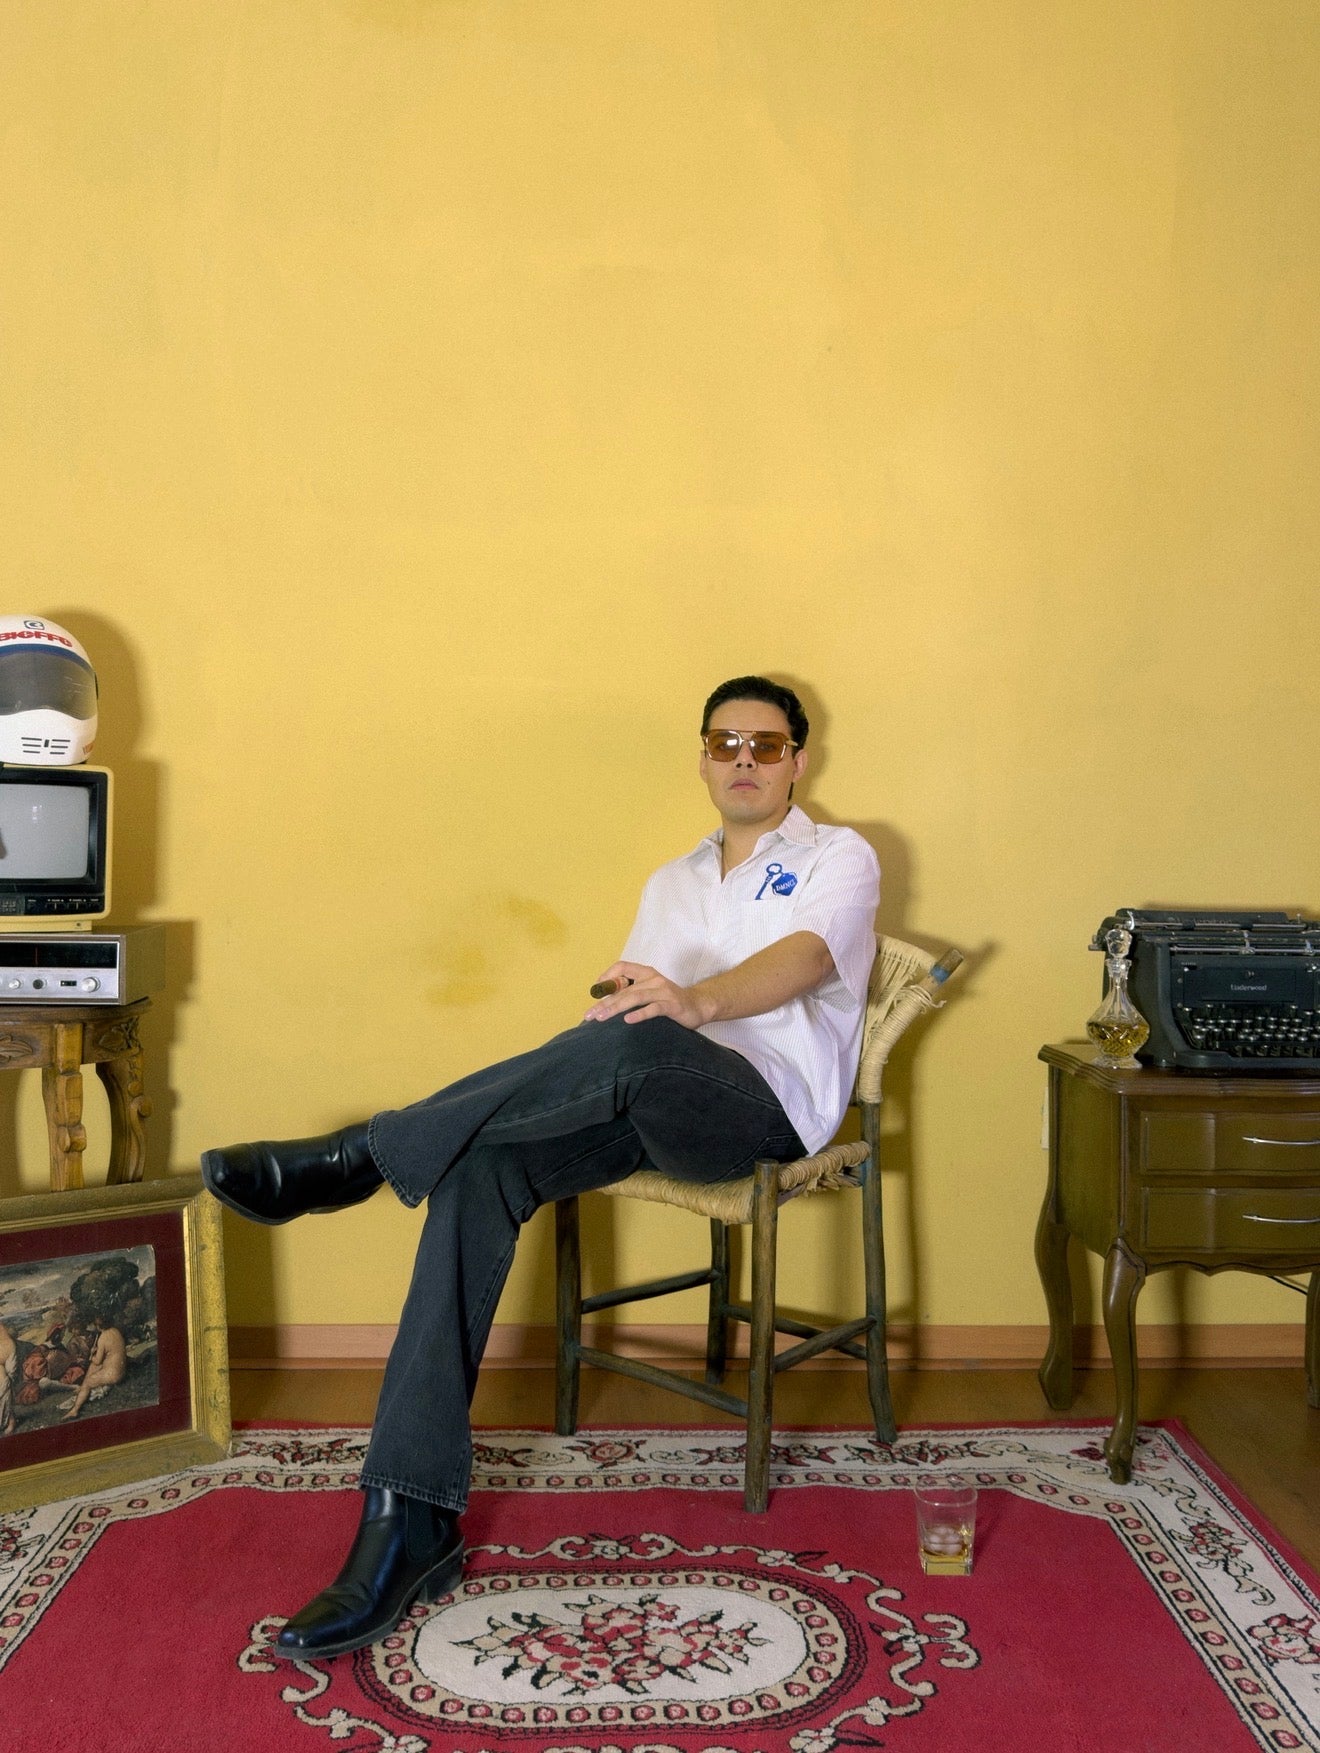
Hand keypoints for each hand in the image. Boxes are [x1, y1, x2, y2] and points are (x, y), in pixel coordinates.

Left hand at [585, 962, 712, 1028]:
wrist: (698, 1005)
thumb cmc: (668, 1000)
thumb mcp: (649, 991)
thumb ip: (631, 992)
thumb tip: (605, 1001)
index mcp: (646, 973)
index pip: (622, 967)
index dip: (607, 976)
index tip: (595, 991)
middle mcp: (653, 979)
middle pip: (624, 989)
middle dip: (604, 1002)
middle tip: (590, 1015)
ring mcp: (663, 991)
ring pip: (635, 998)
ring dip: (616, 1008)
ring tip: (602, 1017)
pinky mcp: (672, 1005)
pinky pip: (653, 1008)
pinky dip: (640, 1014)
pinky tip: (628, 1020)